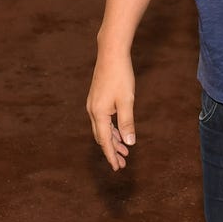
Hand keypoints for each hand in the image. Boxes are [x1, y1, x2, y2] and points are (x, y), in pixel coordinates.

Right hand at [86, 51, 135, 170]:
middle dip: (112, 150)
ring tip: (124, 150)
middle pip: (102, 137)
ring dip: (112, 140)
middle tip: (123, 162)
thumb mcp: (127, 101)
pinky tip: (119, 131)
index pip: (105, 141)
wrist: (111, 54)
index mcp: (99, 114)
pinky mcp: (97, 98)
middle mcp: (92, 111)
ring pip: (102, 129)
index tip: (118, 168)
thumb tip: (130, 143)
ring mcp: (93, 104)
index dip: (112, 155)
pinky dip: (111, 128)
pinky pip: (103, 120)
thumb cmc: (120, 76)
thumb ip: (127, 123)